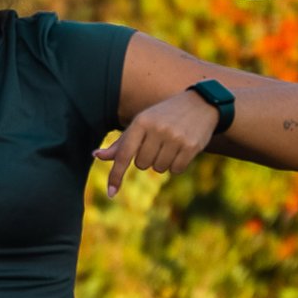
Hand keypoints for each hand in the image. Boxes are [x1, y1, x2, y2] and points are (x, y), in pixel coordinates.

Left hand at [91, 92, 219, 196]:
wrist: (201, 104)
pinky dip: (177, 165)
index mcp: (141, 122)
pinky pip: (176, 170)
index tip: (111, 193)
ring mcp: (175, 138)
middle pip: (142, 164)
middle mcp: (157, 129)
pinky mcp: (191, 146)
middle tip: (158, 142)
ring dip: (163, 162)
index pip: (124, 154)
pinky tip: (182, 149)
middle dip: (148, 158)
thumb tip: (96, 155)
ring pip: (159, 169)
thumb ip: (121, 143)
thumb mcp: (142, 123)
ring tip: (171, 143)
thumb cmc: (164, 116)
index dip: (116, 175)